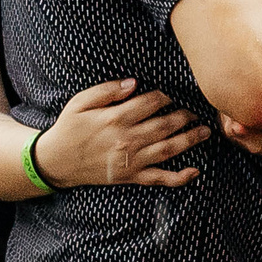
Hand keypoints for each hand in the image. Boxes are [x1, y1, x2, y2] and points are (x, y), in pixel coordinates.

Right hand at [31, 79, 210, 188]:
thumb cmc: (69, 128)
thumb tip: (134, 82)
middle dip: (186, 115)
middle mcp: (126, 139)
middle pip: (165, 125)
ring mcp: (130, 160)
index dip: (169, 95)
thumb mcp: (80, 103)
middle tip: (199, 109)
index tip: (179, 90)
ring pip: (168, 149)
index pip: (151, 102)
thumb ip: (106, 90)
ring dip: (191, 140)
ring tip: (206, 131)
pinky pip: (159, 179)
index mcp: (114, 119)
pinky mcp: (131, 177)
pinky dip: (179, 178)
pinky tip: (196, 172)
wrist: (55, 162)